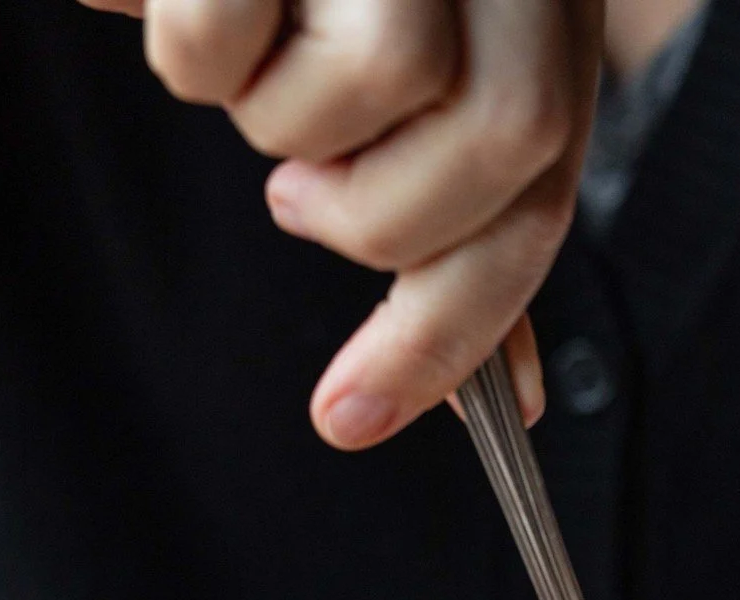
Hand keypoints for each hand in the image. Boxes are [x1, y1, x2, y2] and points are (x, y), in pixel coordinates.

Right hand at [77, 0, 603, 445]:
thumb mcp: (429, 96)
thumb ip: (465, 230)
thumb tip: (510, 399)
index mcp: (544, 25)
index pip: (539, 205)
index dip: (454, 336)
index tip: (352, 418)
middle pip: (504, 150)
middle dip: (379, 222)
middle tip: (302, 195)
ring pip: (380, 84)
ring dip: (282, 120)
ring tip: (261, 53)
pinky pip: (236, 37)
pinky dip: (196, 50)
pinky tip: (200, 3)